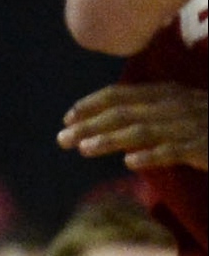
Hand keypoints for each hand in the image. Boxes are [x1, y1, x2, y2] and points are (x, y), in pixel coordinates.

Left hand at [60, 83, 208, 173]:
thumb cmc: (206, 125)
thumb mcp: (175, 111)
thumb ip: (144, 113)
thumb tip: (104, 124)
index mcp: (167, 94)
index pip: (122, 94)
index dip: (92, 104)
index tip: (67, 117)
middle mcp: (175, 105)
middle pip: (126, 112)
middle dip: (91, 124)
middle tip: (62, 138)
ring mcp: (190, 125)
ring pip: (145, 130)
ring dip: (112, 139)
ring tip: (84, 149)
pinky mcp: (203, 146)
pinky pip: (174, 150)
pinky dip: (152, 155)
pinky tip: (131, 162)